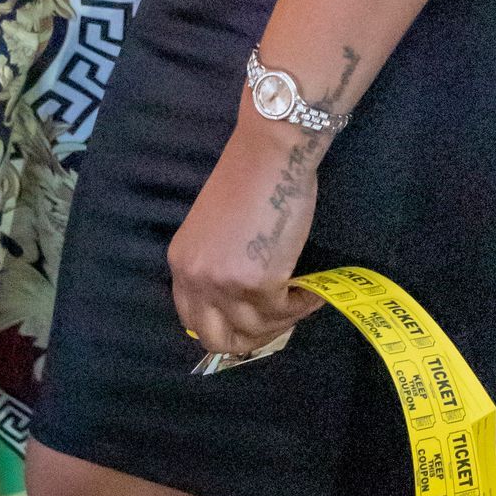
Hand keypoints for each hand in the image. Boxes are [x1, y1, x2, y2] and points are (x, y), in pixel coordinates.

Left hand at [169, 117, 323, 358]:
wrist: (270, 155)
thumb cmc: (249, 181)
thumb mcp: (215, 232)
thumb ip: (217, 267)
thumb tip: (239, 303)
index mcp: (181, 264)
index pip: (193, 321)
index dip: (226, 329)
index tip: (253, 322)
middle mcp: (196, 279)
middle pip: (217, 339)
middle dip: (252, 340)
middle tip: (279, 323)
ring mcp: (225, 284)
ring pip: (255, 331)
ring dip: (284, 321)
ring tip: (303, 299)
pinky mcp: (258, 283)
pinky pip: (283, 312)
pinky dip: (303, 306)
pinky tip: (314, 291)